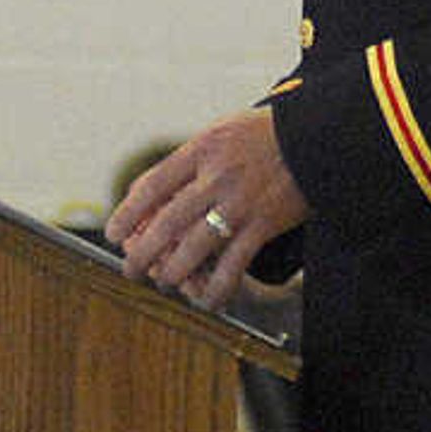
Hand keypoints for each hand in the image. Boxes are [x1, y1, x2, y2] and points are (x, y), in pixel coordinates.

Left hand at [105, 110, 307, 310]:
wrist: (317, 138)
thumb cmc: (266, 134)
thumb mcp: (222, 131)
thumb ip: (191, 158)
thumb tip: (153, 188)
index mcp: (201, 150)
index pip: (152, 185)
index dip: (128, 212)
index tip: (113, 232)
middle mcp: (216, 178)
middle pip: (166, 222)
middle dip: (142, 252)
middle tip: (130, 268)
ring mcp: (239, 203)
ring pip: (193, 248)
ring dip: (172, 272)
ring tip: (163, 282)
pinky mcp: (263, 225)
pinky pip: (233, 265)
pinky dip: (217, 288)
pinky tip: (207, 300)